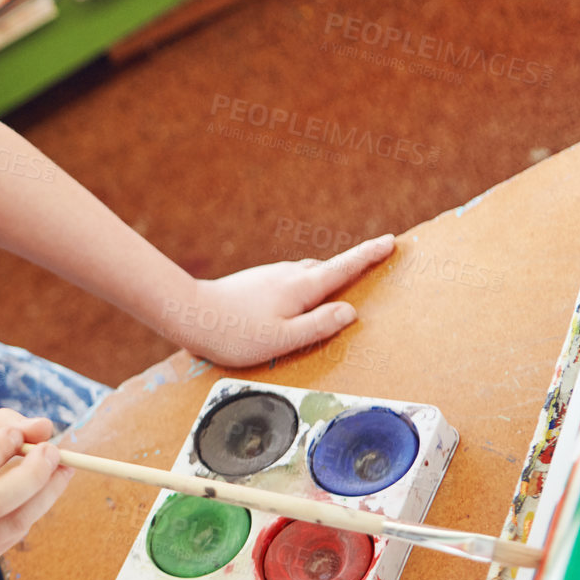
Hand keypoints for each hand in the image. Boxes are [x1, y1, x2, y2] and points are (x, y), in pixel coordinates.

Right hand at [0, 408, 73, 571]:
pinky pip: (14, 532)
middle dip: (35, 472)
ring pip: (15, 522)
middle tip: (54, 450)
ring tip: (61, 467)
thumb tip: (45, 426)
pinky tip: (37, 488)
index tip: (20, 431)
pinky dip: (32, 507)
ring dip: (46, 492)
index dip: (2, 446)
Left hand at [163, 234, 395, 366]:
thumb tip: (350, 312)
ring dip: (322, 281)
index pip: (344, 268)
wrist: (189, 314)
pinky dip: (301, 289)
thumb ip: (319, 326)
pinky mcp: (255, 282)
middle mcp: (287, 275)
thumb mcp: (284, 338)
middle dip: (348, 270)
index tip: (391, 241)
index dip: (369, 255)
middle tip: (372, 266)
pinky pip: (288, 282)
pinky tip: (293, 305)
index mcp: (301, 287)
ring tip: (334, 295)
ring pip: (305, 275)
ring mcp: (269, 275)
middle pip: (326, 270)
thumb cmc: (235, 333)